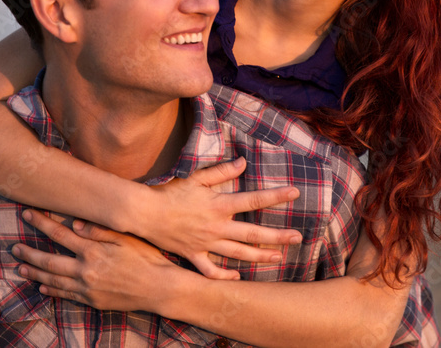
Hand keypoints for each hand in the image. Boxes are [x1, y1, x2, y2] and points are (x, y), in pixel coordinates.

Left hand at [13, 209, 180, 312]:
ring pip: (54, 281)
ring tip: (20, 267)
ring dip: (35, 274)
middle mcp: (86, 270)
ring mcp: (87, 288)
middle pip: (50, 261)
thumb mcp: (126, 238)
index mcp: (93, 251)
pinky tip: (42, 288)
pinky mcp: (92, 301)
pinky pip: (66, 296)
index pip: (61, 235)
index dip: (42, 223)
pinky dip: (52, 291)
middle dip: (30, 253)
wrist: (159, 288)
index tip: (28, 214)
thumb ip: (100, 230)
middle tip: (14, 248)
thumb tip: (76, 222)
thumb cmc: (146, 258)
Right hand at [144, 157, 302, 278]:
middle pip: (253, 233)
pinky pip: (211, 270)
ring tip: (278, 257)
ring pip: (238, 253)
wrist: (143, 212)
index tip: (295, 193)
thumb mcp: (195, 177)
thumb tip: (242, 163)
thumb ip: (221, 172)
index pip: (254, 199)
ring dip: (259, 256)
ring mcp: (206, 243)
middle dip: (277, 236)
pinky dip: (224, 276)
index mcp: (219, 205)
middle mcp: (216, 226)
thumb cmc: (169, 192)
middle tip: (297, 238)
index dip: (276, 196)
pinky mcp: (193, 255)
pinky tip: (237, 277)